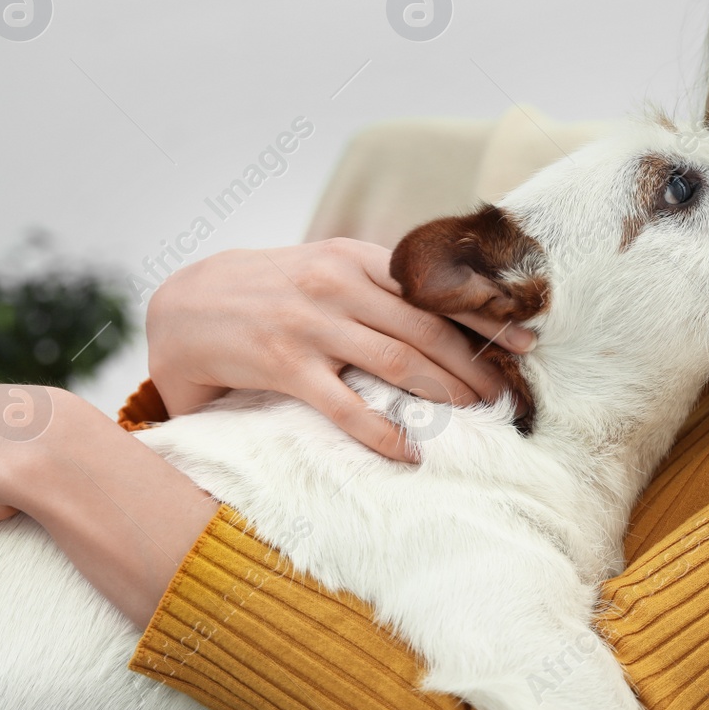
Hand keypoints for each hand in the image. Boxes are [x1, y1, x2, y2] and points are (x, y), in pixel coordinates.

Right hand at [145, 239, 536, 461]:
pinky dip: (382, 431)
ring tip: (477, 418)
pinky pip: (345, 405)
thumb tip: (444, 308)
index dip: (486, 315)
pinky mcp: (283, 364)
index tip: (526, 339)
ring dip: (446, 394)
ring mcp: (311, 323)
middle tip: (508, 395)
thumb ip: (375, 282)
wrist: (183, 305)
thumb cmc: (267, 290)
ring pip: (399, 362)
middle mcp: (338, 284)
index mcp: (354, 258)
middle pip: (429, 329)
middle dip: (477, 365)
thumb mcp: (323, 267)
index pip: (435, 287)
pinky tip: (409, 452)